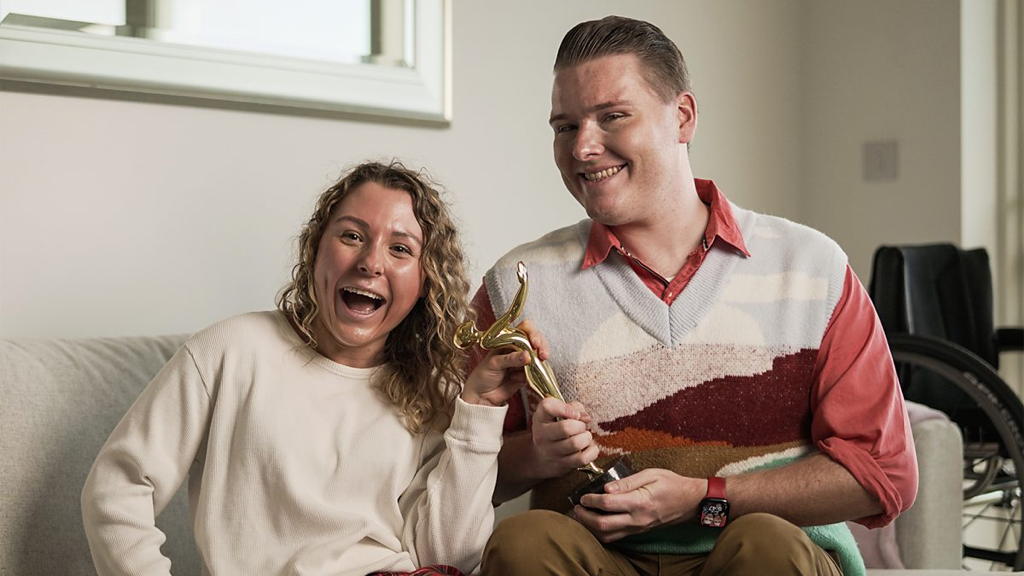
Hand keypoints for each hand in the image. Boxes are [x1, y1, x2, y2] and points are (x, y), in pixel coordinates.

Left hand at [461, 320, 547, 406]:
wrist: (482, 396)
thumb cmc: (483, 375)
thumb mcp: (494, 363)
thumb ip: (510, 359)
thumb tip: (527, 355)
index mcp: (508, 340)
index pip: (525, 329)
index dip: (532, 333)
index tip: (535, 343)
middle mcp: (517, 348)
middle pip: (536, 340)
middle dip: (541, 346)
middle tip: (542, 356)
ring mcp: (523, 361)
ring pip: (538, 356)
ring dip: (539, 362)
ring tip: (533, 368)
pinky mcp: (527, 374)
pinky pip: (537, 372)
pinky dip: (534, 374)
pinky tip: (519, 378)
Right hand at [529, 397, 600, 477]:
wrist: (543, 457)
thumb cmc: (555, 428)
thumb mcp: (558, 412)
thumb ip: (573, 407)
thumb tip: (586, 418)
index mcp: (541, 417)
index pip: (547, 407)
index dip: (565, 408)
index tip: (575, 414)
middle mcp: (542, 435)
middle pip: (566, 428)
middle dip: (580, 425)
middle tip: (581, 427)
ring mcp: (552, 452)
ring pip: (576, 444)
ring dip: (586, 438)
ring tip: (584, 437)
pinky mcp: (563, 464)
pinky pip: (583, 458)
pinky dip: (592, 451)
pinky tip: (588, 448)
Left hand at [573, 469, 704, 542]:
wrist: (689, 501)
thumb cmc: (670, 483)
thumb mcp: (650, 474)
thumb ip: (627, 482)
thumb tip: (606, 488)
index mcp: (640, 502)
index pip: (608, 504)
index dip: (591, 500)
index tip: (583, 496)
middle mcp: (637, 519)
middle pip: (603, 525)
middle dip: (585, 517)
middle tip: (576, 508)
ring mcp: (637, 528)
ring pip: (607, 535)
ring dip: (590, 528)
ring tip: (580, 516)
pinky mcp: (637, 532)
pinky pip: (615, 537)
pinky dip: (601, 533)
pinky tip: (594, 523)